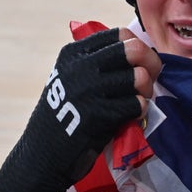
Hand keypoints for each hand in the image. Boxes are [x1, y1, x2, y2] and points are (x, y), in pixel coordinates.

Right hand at [0, 28, 160, 191]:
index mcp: (74, 53)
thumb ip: (100, 63)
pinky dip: (139, 111)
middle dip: (151, 64)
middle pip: (134, 50)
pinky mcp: (96, 115)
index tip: (142, 64)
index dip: (139, 47)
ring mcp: (86, 90)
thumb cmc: (66, 117)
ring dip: (146, 92)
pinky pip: (136, 104)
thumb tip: (144, 50)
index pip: (120, 34)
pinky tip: (131, 117)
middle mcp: (79, 66)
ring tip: (139, 101)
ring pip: (139, 77)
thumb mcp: (73, 79)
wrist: (41, 157)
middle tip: (149, 82)